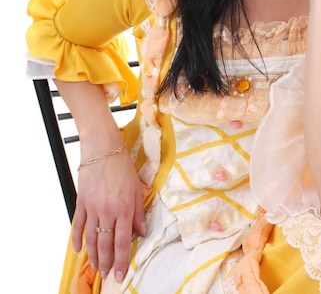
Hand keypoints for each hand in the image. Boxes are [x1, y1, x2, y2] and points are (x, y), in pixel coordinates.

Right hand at [72, 147, 145, 282]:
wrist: (103, 148)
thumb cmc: (122, 166)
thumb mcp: (137, 188)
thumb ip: (139, 212)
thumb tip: (141, 231)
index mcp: (124, 209)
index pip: (122, 242)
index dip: (121, 261)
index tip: (120, 274)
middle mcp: (108, 211)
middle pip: (105, 244)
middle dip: (106, 262)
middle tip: (106, 274)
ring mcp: (92, 207)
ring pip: (91, 238)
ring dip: (93, 255)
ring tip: (95, 266)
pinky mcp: (81, 201)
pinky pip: (78, 225)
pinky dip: (77, 239)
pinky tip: (79, 249)